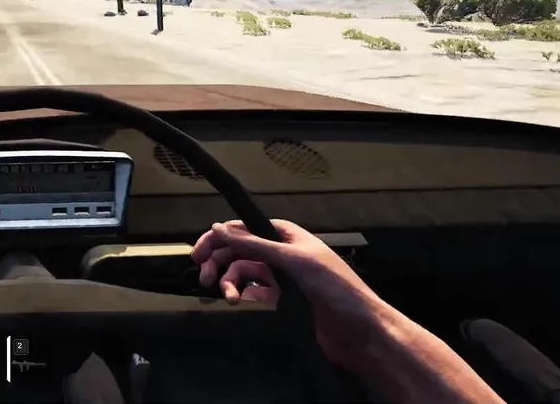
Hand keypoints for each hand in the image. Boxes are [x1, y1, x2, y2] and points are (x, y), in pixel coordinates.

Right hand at [192, 219, 388, 367]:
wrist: (360, 331)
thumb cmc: (336, 289)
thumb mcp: (293, 261)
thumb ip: (255, 244)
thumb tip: (220, 227)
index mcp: (287, 235)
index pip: (245, 227)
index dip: (220, 236)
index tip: (199, 251)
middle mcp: (282, 253)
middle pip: (240, 249)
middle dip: (219, 260)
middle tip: (203, 276)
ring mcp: (281, 277)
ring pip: (243, 272)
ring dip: (229, 281)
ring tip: (226, 296)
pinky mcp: (282, 299)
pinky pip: (253, 291)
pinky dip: (241, 294)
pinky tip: (237, 301)